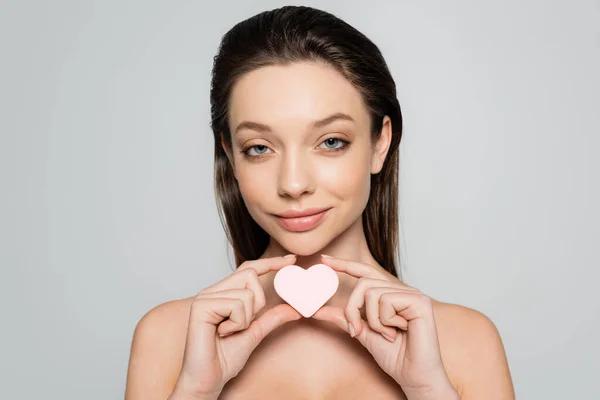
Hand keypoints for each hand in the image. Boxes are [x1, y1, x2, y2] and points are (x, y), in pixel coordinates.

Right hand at [171, 255, 301, 398]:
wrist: (208, 380)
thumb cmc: (224, 358)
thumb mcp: (255, 333)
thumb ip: (271, 318)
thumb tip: (294, 308)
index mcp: (223, 294)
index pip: (249, 269)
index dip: (271, 262)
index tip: (292, 259)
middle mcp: (213, 291)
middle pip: (250, 274)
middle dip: (258, 301)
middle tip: (245, 324)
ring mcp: (205, 296)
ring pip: (246, 293)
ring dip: (246, 318)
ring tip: (230, 331)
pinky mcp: (201, 306)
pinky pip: (236, 304)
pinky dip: (237, 322)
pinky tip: (223, 332)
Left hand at [312, 255, 457, 398]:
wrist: (413, 376)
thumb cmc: (394, 356)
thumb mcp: (362, 333)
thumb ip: (345, 318)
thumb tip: (318, 310)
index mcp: (390, 294)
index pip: (365, 272)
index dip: (344, 264)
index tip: (324, 260)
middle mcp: (402, 290)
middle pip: (364, 282)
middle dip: (353, 308)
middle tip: (356, 329)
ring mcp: (412, 294)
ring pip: (372, 292)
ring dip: (372, 320)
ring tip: (387, 334)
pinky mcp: (419, 301)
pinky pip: (386, 301)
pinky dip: (385, 321)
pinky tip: (398, 332)